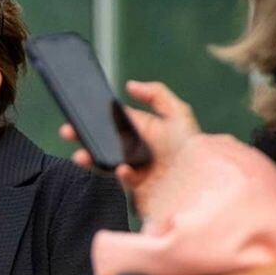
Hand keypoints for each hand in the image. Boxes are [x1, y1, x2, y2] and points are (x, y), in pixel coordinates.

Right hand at [60, 79, 200, 218]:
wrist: (208, 185)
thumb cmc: (194, 147)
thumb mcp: (178, 115)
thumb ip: (158, 95)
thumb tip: (129, 85)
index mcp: (140, 132)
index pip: (111, 122)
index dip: (93, 118)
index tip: (76, 115)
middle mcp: (133, 150)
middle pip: (102, 141)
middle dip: (83, 136)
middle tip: (66, 132)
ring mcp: (133, 170)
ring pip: (105, 162)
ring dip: (91, 158)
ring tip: (80, 156)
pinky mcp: (137, 189)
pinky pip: (124, 180)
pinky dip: (121, 174)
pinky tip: (123, 169)